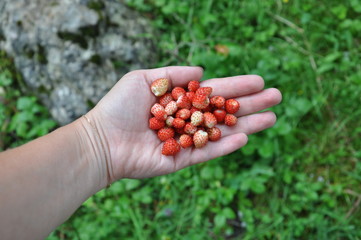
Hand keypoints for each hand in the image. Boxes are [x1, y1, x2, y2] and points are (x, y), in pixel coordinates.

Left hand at [86, 66, 281, 181]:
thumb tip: (203, 72)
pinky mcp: (181, 160)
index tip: (258, 81)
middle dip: (250, 104)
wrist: (101, 140)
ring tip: (272, 117)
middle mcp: (187, 121)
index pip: (214, 93)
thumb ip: (173, 74)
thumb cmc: (119, 107)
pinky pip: (207, 153)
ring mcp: (186, 141)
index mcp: (180, 101)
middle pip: (223, 112)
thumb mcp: (144, 79)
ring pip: (221, 132)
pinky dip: (225, 146)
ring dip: (247, 125)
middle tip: (276, 96)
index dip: (236, 87)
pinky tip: (244, 136)